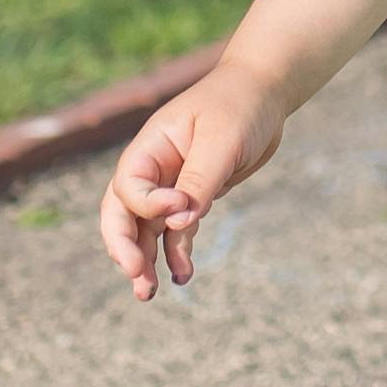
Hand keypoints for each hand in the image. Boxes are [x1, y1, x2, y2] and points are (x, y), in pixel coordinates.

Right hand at [102, 65, 295, 297]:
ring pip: (146, 229)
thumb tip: (179, 221)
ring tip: (148, 293)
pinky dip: (176, 254)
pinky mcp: (193, 197)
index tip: (183, 206)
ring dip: (145, 261)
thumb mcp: (221, 141)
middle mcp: (153, 168)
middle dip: (124, 247)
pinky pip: (176, 232)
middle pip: (122, 214)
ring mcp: (170, 185)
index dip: (148, 205)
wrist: (264, 93)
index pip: (129, 187)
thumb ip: (199, 181)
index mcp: (150, 147)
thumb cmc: (239, 106)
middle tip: (137, 275)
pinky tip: (182, 275)